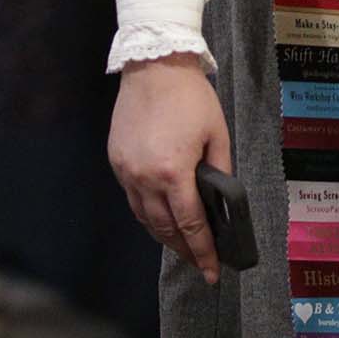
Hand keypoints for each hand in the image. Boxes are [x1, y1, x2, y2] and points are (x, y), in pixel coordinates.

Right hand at [111, 58, 233, 281]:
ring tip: (182, 245)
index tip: (212, 272)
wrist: (154, 65)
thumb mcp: (217, 135)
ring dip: (164, 236)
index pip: (190, 225)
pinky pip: (133, 199)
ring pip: (145, 218)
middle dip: (184, 250)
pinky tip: (161, 217)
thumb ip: (220, 173)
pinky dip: (148, 214)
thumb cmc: (190, 97)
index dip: (203, 252)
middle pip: (165, 228)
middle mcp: (145, 178)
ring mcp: (127, 171)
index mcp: (174, 172)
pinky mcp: (117, 161)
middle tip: (200, 263)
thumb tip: (221, 203)